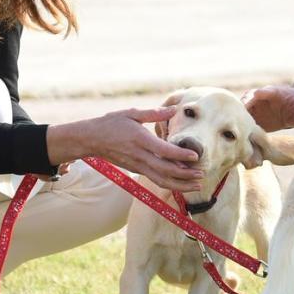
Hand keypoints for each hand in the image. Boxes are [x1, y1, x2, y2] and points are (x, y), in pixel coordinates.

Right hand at [82, 107, 202, 190]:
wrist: (91, 139)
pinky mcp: (136, 169)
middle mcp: (140, 156)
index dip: (181, 155)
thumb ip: (154, 113)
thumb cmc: (111, 123)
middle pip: (166, 171)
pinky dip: (170, 182)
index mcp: (140, 140)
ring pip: (161, 180)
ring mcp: (138, 165)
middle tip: (202, 174)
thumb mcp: (131, 113)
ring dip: (180, 185)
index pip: (164, 151)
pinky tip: (182, 182)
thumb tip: (174, 108)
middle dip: (186, 175)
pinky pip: (156, 178)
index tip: (196, 156)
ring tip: (197, 184)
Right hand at [241, 85, 293, 131]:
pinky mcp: (247, 119)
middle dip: (243, 107)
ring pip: (240, 112)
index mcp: (274, 93)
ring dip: (236, 120)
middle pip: (247, 100)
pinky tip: (238, 142)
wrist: (291, 111)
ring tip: (236, 133)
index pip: (267, 91)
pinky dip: (237, 131)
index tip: (257, 94)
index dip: (262, 92)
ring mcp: (251, 108)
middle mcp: (259, 98)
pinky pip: (240, 124)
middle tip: (238, 117)